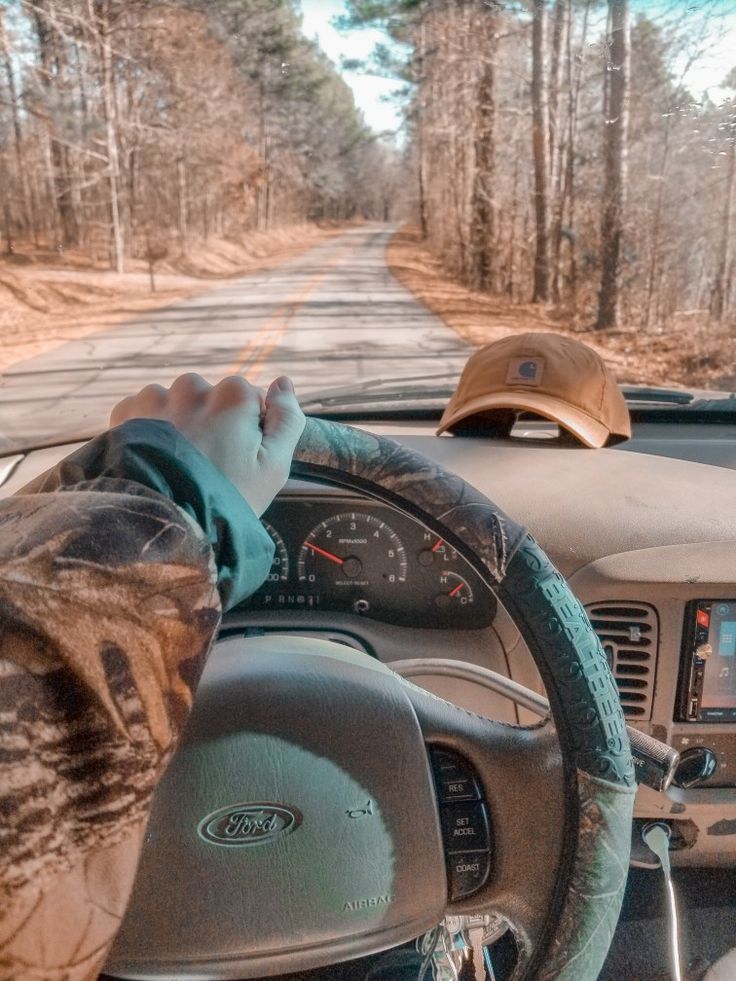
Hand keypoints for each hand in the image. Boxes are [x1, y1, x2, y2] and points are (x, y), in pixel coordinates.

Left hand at [110, 373, 304, 515]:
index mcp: (234, 395)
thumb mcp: (273, 467)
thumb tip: (284, 383)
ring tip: (180, 463)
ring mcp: (157, 397)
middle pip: (211, 398)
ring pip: (177, 402)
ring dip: (180, 422)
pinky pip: (144, 410)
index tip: (238, 458)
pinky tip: (157, 458)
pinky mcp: (126, 412)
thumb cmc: (226, 498)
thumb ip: (287, 420)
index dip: (247, 430)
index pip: (249, 398)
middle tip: (209, 464)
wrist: (164, 523)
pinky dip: (151, 428)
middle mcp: (194, 387)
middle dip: (212, 422)